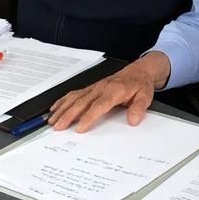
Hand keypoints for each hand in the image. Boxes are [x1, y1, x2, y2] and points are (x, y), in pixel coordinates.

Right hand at [48, 52, 169, 131]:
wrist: (138, 72)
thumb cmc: (140, 85)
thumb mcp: (145, 97)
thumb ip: (138, 108)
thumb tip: (133, 120)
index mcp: (114, 90)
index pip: (99, 105)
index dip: (88, 117)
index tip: (80, 128)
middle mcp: (101, 88)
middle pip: (81, 102)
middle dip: (68, 115)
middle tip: (58, 127)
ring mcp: (94, 87)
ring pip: (75, 98)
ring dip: (62, 109)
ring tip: (52, 120)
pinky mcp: (91, 87)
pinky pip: (74, 93)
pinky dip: (63, 100)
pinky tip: (55, 107)